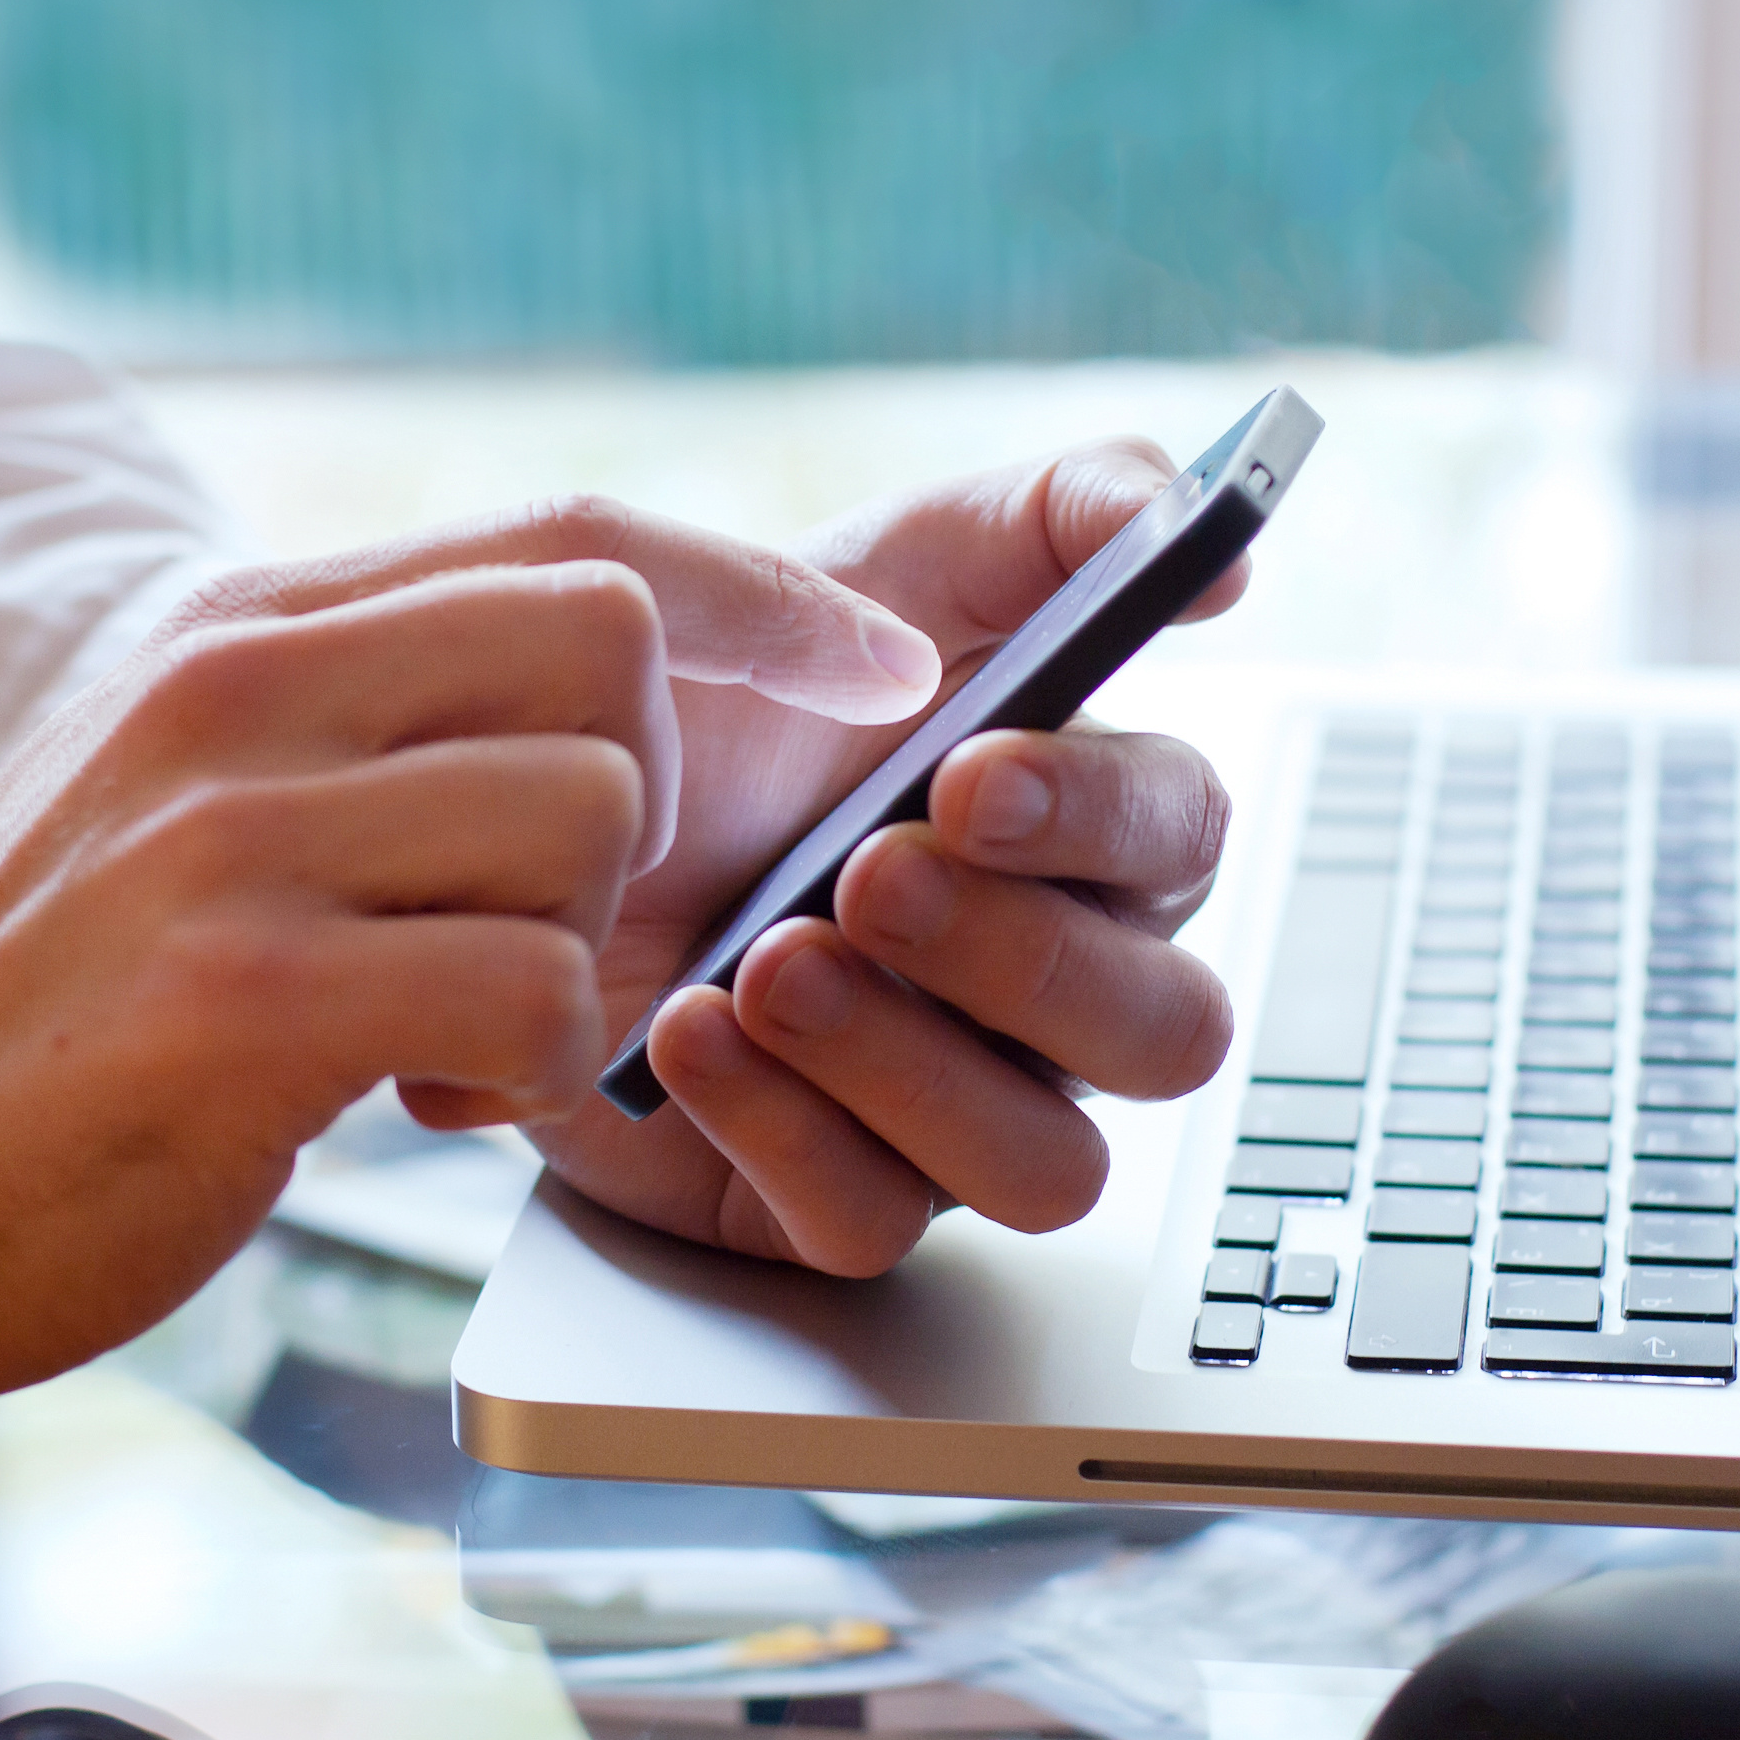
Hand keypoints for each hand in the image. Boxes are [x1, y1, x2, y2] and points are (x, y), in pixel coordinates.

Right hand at [0, 502, 938, 1436]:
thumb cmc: (47, 1024)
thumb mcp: (178, 801)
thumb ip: (354, 724)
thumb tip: (589, 691)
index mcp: (236, 628)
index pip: (573, 532)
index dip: (764, 592)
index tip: (884, 667)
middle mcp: (234, 687)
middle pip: (612, 648)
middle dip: (645, 810)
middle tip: (537, 931)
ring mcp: (234, 831)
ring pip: (591, 822)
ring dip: (575, 963)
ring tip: (442, 1037)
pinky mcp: (247, 994)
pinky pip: (537, 994)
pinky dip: (529, 1076)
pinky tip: (419, 1105)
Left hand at [527, 441, 1244, 1274]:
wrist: (513, 803)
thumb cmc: (727, 693)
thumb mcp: (882, 557)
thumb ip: (1063, 516)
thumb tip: (1226, 555)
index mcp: (1085, 834)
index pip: (1185, 842)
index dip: (1102, 819)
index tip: (969, 773)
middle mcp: (1046, 990)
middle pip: (1163, 1036)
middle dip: (1022, 959)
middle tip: (864, 874)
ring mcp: (947, 1110)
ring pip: (1045, 1164)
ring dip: (914, 1063)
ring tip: (768, 962)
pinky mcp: (826, 1198)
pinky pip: (872, 1223)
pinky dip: (782, 1131)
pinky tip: (688, 1034)